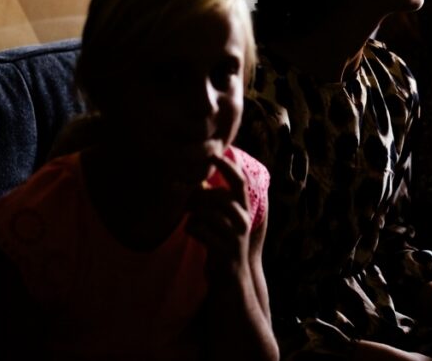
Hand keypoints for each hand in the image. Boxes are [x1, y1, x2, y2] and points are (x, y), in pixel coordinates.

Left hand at [186, 154, 250, 283]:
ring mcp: (235, 236)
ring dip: (194, 216)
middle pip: (217, 196)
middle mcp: (243, 220)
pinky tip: (194, 233)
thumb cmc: (222, 244)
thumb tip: (199, 179)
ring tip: (193, 222)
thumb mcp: (223, 220)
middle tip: (187, 203)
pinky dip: (191, 229)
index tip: (213, 152)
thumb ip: (216, 201)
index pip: (238, 181)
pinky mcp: (224, 250)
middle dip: (199, 197)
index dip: (227, 165)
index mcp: (243, 209)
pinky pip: (199, 230)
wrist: (231, 280)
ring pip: (206, 212)